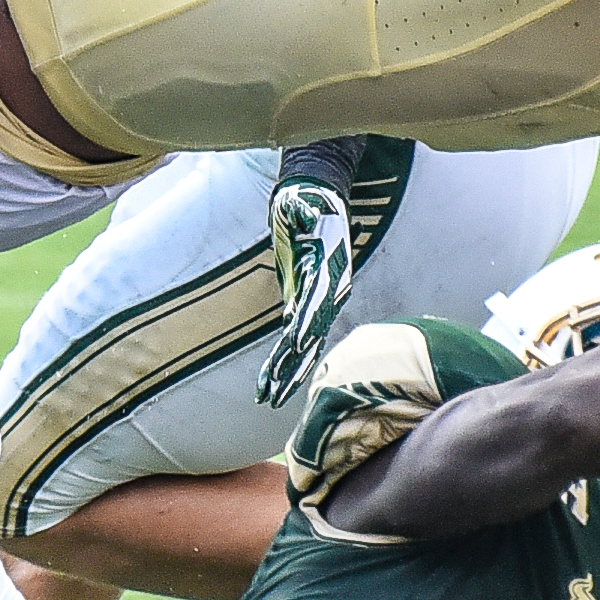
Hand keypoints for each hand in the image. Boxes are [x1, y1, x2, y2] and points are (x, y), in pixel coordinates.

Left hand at [255, 177, 359, 406]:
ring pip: (304, 346)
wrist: (316, 203)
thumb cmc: (307, 201)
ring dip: (286, 373)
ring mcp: (319, 303)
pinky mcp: (305, 306)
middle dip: (293, 363)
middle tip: (276, 392)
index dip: (307, 320)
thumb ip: (304, 208)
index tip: (294, 342)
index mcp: (330, 270)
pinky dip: (281, 361)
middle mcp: (329, 293)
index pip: (318, 300)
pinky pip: (295, 340)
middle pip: (312, 333)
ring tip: (268, 399)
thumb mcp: (302, 201)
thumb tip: (305, 207)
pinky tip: (269, 383)